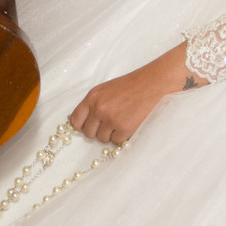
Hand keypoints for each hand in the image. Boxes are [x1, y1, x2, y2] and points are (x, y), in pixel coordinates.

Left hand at [70, 41, 206, 142]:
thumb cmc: (128, 87)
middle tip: (108, 125)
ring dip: (110, 134)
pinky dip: (122, 136)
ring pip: (102, 139)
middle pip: (88, 133)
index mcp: (92, 98)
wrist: (150, 84)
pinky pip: (116, 141)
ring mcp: (111, 119)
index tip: (88, 126)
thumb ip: (92, 104)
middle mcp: (99, 108)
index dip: (81, 126)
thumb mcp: (104, 90)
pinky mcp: (124, 128)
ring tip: (120, 121)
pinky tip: (128, 124)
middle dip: (97, 131)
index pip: (75, 120)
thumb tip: (82, 123)